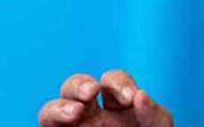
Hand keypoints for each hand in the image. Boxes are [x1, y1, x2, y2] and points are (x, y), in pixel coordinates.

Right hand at [38, 70, 172, 126]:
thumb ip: (153, 113)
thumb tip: (141, 94)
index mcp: (117, 105)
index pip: (111, 81)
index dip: (118, 83)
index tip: (130, 98)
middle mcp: (92, 115)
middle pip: (74, 87)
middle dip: (79, 84)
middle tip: (91, 92)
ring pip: (51, 111)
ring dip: (59, 107)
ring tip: (74, 113)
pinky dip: (50, 126)